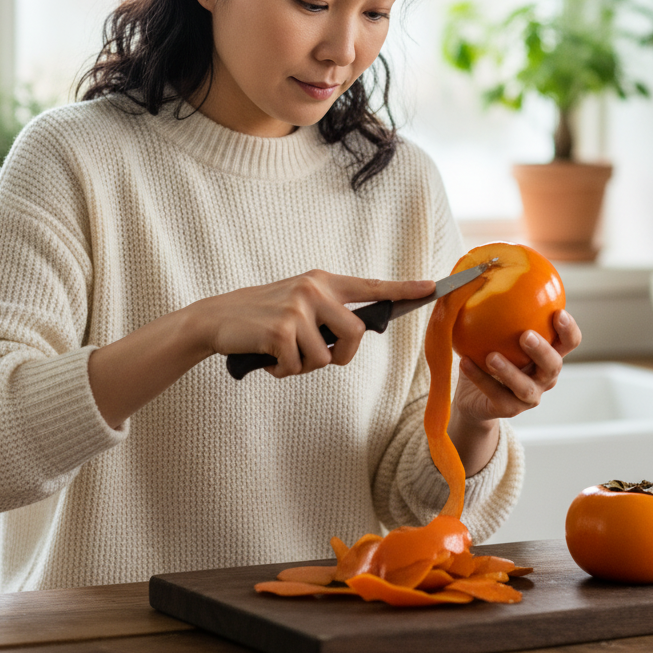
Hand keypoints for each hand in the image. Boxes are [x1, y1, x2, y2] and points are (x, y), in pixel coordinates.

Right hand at [187, 271, 435, 377]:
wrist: (218, 318)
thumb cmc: (264, 318)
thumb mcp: (299, 304)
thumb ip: (329, 313)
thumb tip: (358, 334)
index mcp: (323, 281)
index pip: (371, 287)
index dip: (404, 290)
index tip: (433, 287)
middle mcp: (314, 288)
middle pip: (356, 335)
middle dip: (340, 357)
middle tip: (316, 358)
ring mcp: (297, 307)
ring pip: (326, 357)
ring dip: (304, 366)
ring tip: (282, 354)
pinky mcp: (281, 330)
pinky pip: (299, 366)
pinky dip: (283, 371)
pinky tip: (268, 358)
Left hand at [447, 310, 581, 474]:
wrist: (475, 397)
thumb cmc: (489, 356)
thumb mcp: (496, 334)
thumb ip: (497, 312)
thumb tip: (480, 273)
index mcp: (547, 354)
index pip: (569, 342)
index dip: (569, 330)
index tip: (558, 313)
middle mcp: (543, 376)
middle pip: (553, 366)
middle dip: (542, 351)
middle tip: (526, 335)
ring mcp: (528, 396)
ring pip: (525, 386)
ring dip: (509, 371)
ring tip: (492, 356)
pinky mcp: (509, 409)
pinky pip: (495, 394)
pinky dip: (479, 378)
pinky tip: (465, 363)